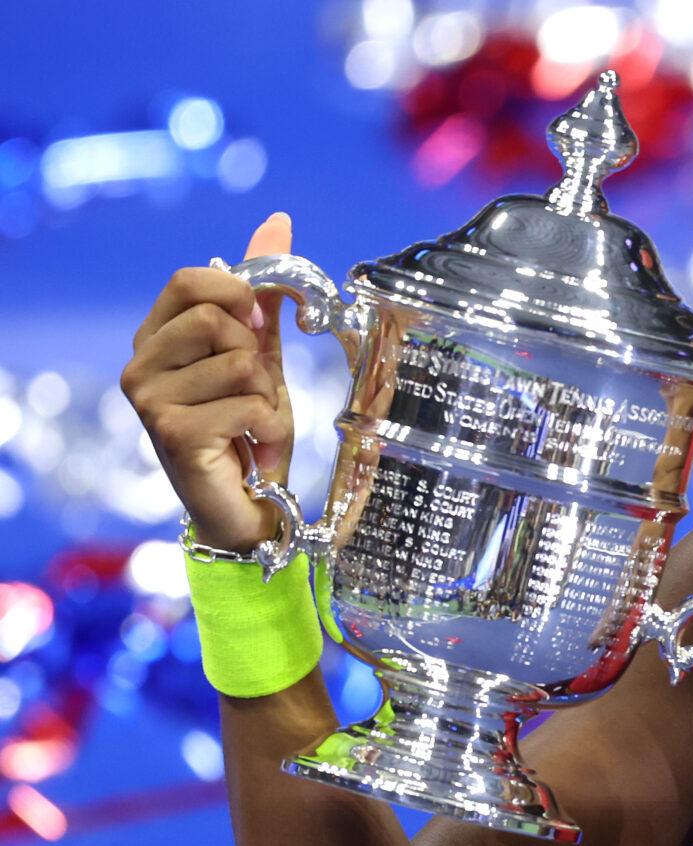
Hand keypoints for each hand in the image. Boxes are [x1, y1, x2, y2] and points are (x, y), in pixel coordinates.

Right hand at [122, 214, 295, 552]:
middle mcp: (140, 364)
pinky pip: (249, 402)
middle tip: (251, 392)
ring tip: (251, 423)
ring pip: (239, 363)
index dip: (237, 296)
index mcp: (156, 337)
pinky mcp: (172, 432)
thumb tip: (276, 221)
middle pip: (215, 319)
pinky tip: (251, 445)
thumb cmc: (246, 427)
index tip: (255, 332)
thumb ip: (264, 295)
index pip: (191, 280)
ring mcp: (148, 399)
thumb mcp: (261, 354)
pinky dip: (269, 424)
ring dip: (267, 396)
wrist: (247, 502)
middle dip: (255, 357)